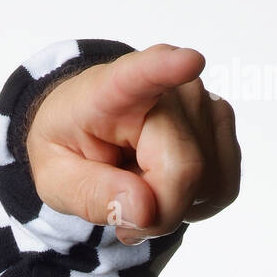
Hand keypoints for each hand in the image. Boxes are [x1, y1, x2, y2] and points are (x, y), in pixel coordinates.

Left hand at [25, 43, 240, 243]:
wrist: (86, 129)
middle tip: (120, 214)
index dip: (167, 69)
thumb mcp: (55, 180)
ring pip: (208, 184)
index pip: (142, 76)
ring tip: (138, 186)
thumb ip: (92, 195)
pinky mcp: (221, 125)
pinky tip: (163, 187)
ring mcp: (203, 103)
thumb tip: (146, 211)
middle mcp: (169, 89)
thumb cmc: (70, 147)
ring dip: (172, 206)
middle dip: (157, 212)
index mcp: (112, 90)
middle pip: (186, 169)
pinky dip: (193, 203)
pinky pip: (221, 187)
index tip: (189, 61)